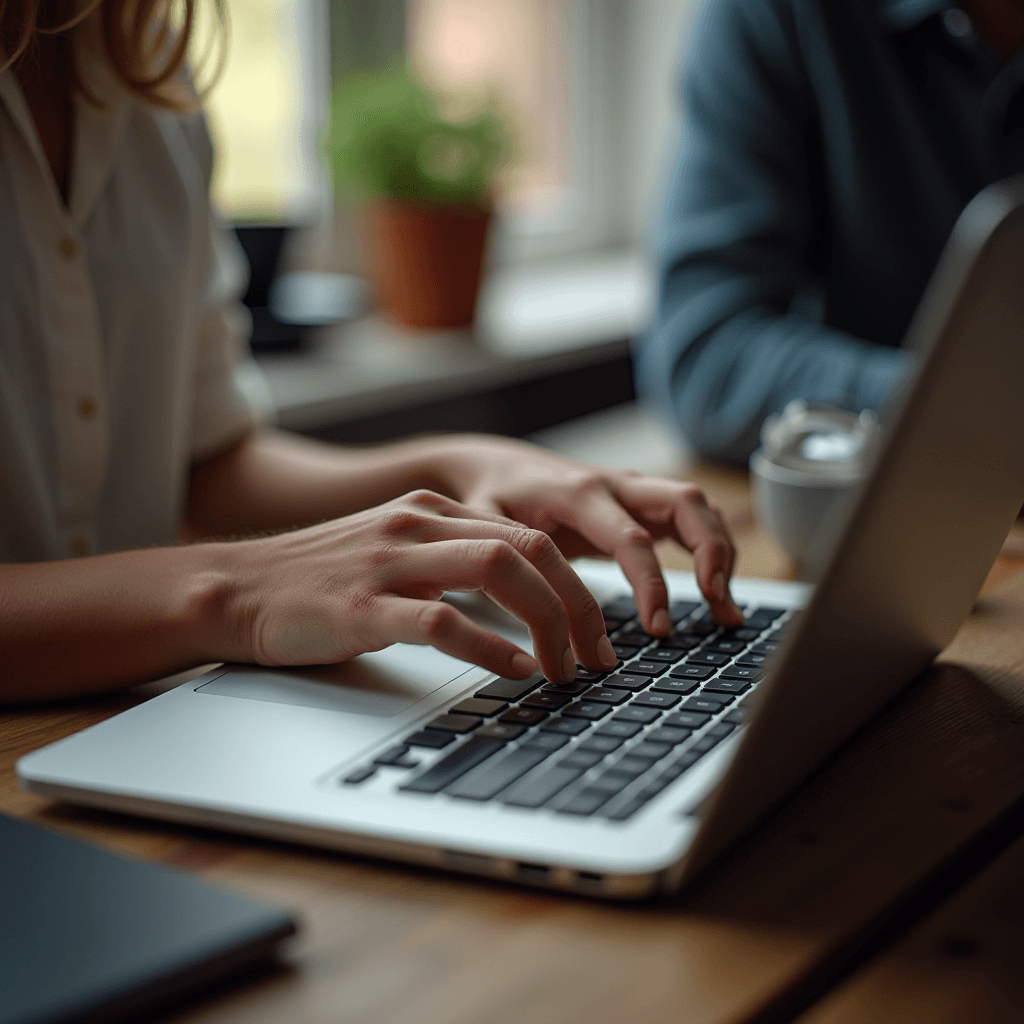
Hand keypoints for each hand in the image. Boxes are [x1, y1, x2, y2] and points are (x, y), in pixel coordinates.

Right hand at [214, 490, 616, 683]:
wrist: (236, 589)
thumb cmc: (320, 582)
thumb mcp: (395, 552)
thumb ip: (450, 560)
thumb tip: (518, 599)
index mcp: (432, 511)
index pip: (528, 537)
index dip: (576, 586)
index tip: (594, 632)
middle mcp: (418, 525)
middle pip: (528, 550)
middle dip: (577, 606)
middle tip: (597, 657)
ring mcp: (390, 562)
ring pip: (498, 573)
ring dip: (546, 625)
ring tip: (565, 669)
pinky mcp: (362, 606)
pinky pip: (443, 620)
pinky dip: (490, 648)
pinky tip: (514, 671)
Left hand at [443, 438, 742, 631]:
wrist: (494, 465)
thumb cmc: (490, 497)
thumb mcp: (485, 527)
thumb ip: (509, 560)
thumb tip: (536, 610)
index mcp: (577, 494)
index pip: (631, 538)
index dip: (652, 583)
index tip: (658, 628)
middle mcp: (614, 485)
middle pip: (686, 503)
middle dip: (712, 552)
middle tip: (717, 604)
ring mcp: (631, 489)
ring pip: (697, 506)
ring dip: (722, 552)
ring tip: (726, 611)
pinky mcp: (639, 502)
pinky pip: (690, 517)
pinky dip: (712, 550)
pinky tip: (716, 593)